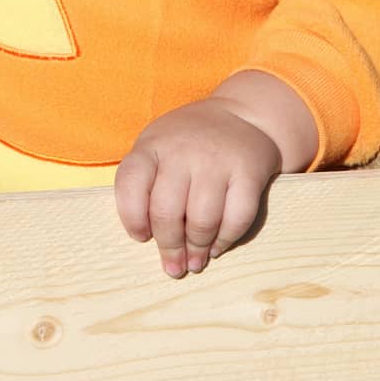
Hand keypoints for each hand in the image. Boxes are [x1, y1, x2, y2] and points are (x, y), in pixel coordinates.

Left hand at [115, 70, 319, 278]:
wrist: (240, 114)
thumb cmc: (187, 142)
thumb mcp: (156, 148)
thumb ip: (144, 185)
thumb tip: (148, 240)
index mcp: (152, 145)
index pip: (130, 184)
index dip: (132, 219)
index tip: (142, 237)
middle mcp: (182, 150)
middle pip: (166, 211)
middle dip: (169, 247)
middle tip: (173, 266)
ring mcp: (217, 159)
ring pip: (201, 220)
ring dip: (197, 248)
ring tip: (195, 262)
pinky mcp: (249, 171)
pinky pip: (237, 218)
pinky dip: (225, 240)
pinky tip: (216, 247)